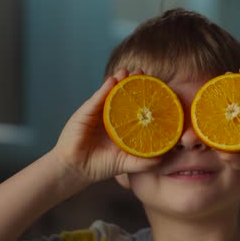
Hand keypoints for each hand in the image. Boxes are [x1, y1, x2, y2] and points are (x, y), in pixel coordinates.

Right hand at [51, 69, 161, 184]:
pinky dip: (105, 89)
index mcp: (122, 125)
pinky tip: (113, 80)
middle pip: (124, 96)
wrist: (76, 169)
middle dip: (133, 83)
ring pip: (110, 93)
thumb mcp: (126, 163)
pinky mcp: (86, 113)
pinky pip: (97, 98)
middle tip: (143, 72)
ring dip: (119, 80)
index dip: (145, 97)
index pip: (136, 108)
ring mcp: (98, 113)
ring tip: (128, 71)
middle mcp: (112, 116)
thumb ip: (144, 162)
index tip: (157, 87)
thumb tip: (162, 158)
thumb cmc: (101, 166)